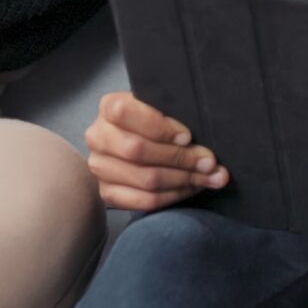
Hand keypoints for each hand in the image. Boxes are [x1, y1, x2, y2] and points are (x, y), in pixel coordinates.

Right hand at [83, 91, 228, 211]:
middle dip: (180, 158)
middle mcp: (98, 137)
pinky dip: (173, 196)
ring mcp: (100, 167)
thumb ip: (176, 116)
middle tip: (209, 162)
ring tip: (209, 177)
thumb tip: (205, 147)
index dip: (159, 127)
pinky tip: (191, 188)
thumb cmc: (154, 121)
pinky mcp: (107, 193)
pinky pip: (144, 200)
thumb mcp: (160, 108)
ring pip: (146, 179)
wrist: (133, 141)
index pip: (125, 113)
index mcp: (109, 107)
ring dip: (183, 179)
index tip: (187, 136)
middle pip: (138, 150)